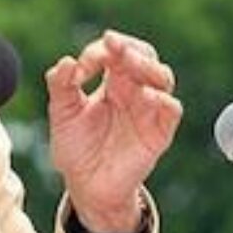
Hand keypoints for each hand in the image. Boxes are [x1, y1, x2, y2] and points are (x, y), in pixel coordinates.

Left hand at [45, 30, 182, 232]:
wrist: (87, 186)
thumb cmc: (76, 148)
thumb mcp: (62, 113)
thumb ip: (61, 85)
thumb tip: (67, 61)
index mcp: (111, 82)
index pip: (114, 53)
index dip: (98, 52)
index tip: (80, 68)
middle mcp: (133, 91)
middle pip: (143, 56)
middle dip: (129, 48)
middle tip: (112, 45)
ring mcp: (148, 110)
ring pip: (162, 76)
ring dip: (147, 65)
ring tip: (128, 61)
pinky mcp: (159, 133)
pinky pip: (172, 109)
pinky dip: (163, 99)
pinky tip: (146, 96)